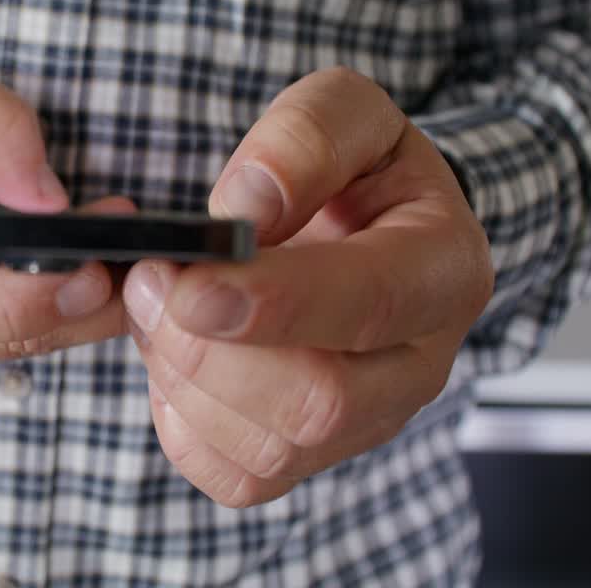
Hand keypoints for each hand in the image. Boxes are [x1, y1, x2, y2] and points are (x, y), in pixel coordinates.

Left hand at [123, 67, 492, 507]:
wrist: (360, 229)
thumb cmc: (351, 172)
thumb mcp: (344, 113)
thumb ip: (303, 140)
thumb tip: (245, 209)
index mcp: (442, 268)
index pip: (369, 304)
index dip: (274, 304)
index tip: (188, 286)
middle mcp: (418, 363)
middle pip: (320, 401)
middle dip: (210, 349)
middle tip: (147, 281)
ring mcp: (368, 423)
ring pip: (271, 449)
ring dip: (184, 379)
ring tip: (158, 307)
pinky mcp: (310, 459)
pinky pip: (235, 477)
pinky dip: (182, 421)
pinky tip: (176, 358)